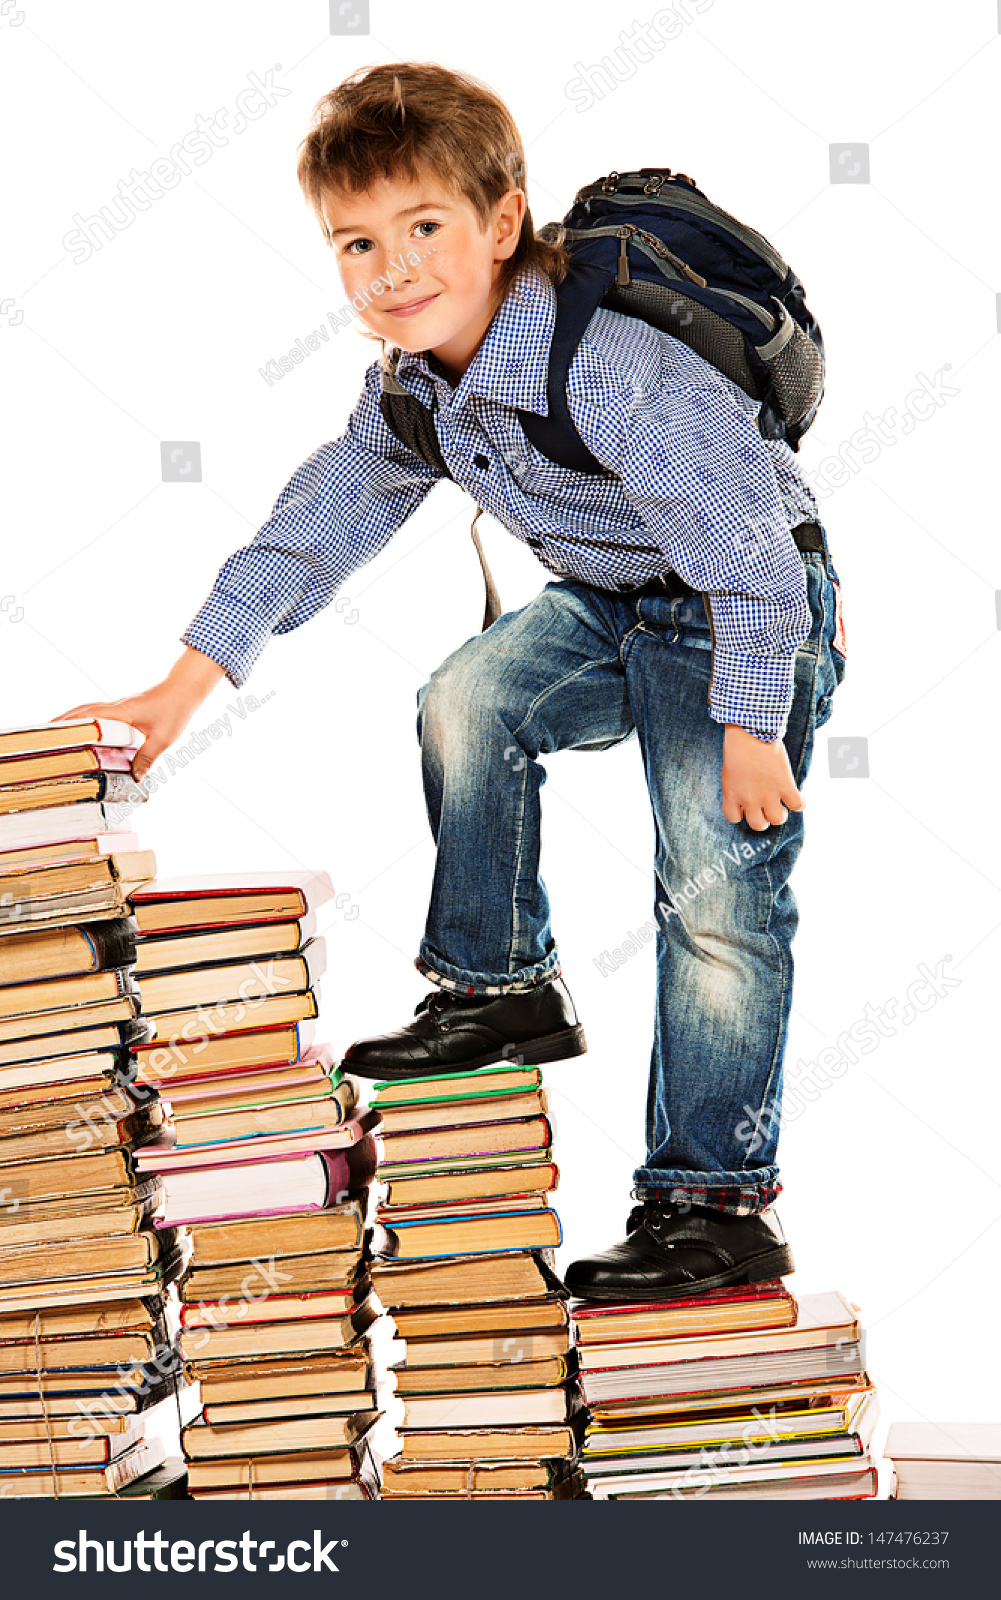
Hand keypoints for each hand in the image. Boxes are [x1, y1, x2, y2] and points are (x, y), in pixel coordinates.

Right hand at [53, 648, 226, 781]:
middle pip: (81, 711)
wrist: (185, 690)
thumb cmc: (175, 710)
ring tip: (57, 735)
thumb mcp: (162, 739)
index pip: (87, 717)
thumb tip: (134, 779)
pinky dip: (87, 721)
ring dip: (73, 720)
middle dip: (62, 722)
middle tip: (44, 735)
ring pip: (89, 711)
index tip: (50, 733)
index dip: (67, 724)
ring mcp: (119, 706)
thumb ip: (146, 759)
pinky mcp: (125, 709)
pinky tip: (86, 734)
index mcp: (121, 712)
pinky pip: (100, 714)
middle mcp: (116, 707)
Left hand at [721, 722, 804, 830]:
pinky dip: (800, 803)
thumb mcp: (730, 769)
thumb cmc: (738, 744)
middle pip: (757, 824)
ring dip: (780, 814)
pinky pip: (797, 805)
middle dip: (763, 819)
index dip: (741, 813)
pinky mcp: (784, 785)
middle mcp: (749, 799)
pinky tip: (799, 797)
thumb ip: (738, 784)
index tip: (745, 806)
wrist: (751, 733)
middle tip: (767, 808)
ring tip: (782, 804)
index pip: (733, 818)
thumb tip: (750, 789)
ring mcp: (767, 794)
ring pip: (777, 819)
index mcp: (731, 794)